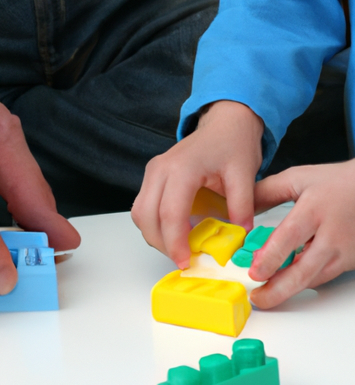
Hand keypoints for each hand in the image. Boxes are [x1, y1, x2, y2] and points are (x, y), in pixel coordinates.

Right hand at [132, 100, 262, 268]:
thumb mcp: (245, 174)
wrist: (224, 123)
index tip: (185, 262)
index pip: (170, 213)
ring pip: (139, 213)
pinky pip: (143, 207)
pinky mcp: (153, 177)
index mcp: (182, 168)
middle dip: (160, 243)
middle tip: (182, 259)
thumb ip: (242, 206)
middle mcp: (160, 169)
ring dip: (155, 235)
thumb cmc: (233, 144)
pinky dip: (154, 224)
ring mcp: (153, 172)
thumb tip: (239, 236)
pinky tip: (175, 232)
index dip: (175, 242)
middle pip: (146, 216)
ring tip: (179, 247)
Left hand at [249, 161, 354, 307]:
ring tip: (265, 295)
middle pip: (304, 270)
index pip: (289, 238)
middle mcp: (332, 234)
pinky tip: (286, 283)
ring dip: (289, 290)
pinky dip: (303, 282)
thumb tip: (239, 211)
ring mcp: (345, 251)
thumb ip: (266, 193)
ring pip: (314, 279)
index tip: (254, 272)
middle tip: (257, 298)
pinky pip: (324, 276)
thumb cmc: (334, 183)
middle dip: (278, 289)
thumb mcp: (297, 179)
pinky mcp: (351, 261)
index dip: (270, 258)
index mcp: (314, 210)